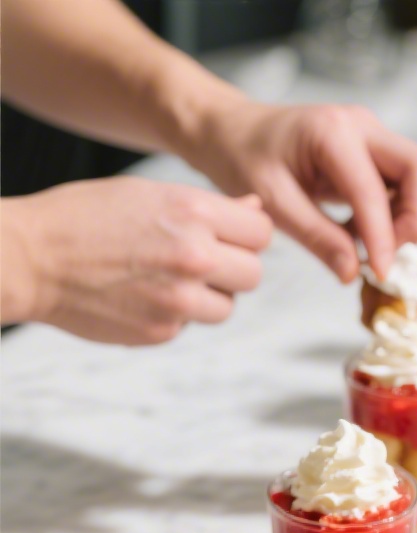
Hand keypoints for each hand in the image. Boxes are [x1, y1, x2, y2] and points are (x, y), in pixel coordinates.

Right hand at [1, 176, 271, 343]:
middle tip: (200, 262)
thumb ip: (207, 208)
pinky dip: (173, 314)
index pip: (261, 232)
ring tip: (167, 279)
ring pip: (226, 307)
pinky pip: (189, 325)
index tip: (229, 238)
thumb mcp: (148, 195)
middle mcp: (193, 255)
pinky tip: (139, 294)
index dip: (246, 236)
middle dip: (232, 269)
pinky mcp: (162, 331)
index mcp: (193, 212)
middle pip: (253, 274)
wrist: (33, 258)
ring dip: (207, 297)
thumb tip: (254, 208)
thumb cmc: (86, 217)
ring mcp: (180, 299)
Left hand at [191, 101, 416, 281]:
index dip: (384, 237)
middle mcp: (363, 126)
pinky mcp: (374, 153)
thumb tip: (352, 272)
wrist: (235, 130)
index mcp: (333, 132)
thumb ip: (316, 237)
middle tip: (384, 254)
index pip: (376, 191)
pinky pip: (405, 186)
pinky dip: (394, 216)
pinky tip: (356, 232)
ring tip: (363, 243)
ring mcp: (373, 136)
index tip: (379, 273)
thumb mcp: (272, 204)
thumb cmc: (244, 158)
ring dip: (408, 219)